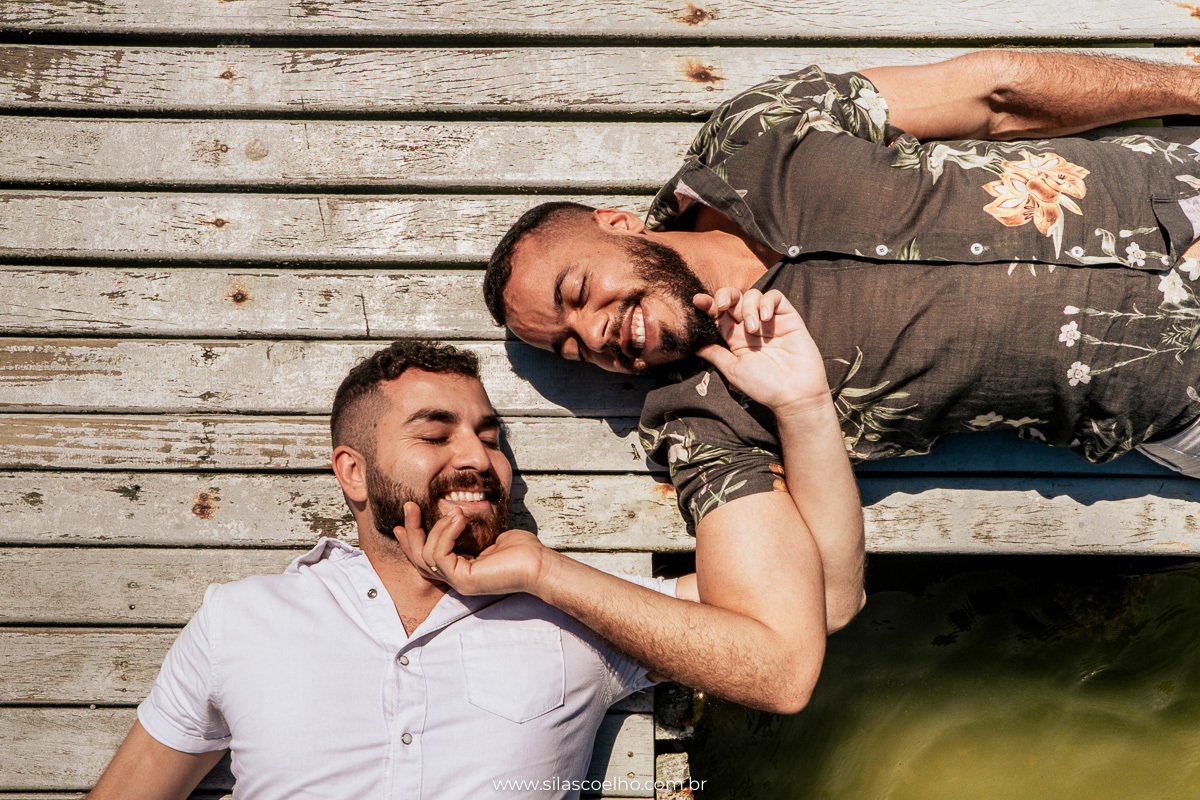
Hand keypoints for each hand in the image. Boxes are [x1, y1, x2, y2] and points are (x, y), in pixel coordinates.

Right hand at [396, 502, 551, 595]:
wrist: (539, 564)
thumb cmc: (521, 550)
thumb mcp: (487, 534)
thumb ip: (467, 529)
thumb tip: (454, 512)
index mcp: (460, 569)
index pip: (425, 558)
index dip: (410, 540)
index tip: (403, 520)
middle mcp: (455, 578)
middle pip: (418, 558)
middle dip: (411, 531)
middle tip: (410, 506)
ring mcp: (457, 582)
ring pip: (426, 555)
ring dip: (435, 527)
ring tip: (454, 511)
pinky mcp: (462, 580)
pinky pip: (440, 554)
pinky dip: (445, 532)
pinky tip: (458, 518)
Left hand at [693, 288, 830, 412]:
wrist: (794, 394)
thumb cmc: (764, 386)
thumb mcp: (733, 370)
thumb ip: (715, 355)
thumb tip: (694, 346)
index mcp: (736, 338)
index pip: (719, 315)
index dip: (708, 305)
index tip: (697, 301)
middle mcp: (751, 327)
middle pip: (734, 299)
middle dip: (725, 296)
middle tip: (722, 306)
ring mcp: (769, 321)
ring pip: (753, 295)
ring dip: (748, 307)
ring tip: (753, 330)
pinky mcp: (788, 317)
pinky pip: (776, 297)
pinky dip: (767, 302)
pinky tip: (766, 318)